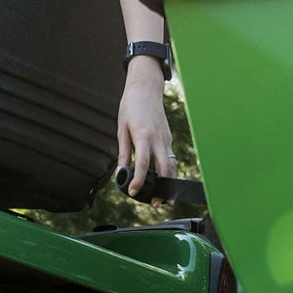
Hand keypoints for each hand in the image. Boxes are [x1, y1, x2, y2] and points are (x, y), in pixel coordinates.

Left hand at [116, 57, 175, 205]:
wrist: (146, 88)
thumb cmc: (131, 106)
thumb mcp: (121, 128)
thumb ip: (123, 151)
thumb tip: (121, 171)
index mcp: (143, 136)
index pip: (143, 164)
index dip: (139, 180)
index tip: (134, 192)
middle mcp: (158, 138)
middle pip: (164, 168)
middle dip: (162, 188)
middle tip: (156, 203)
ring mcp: (166, 138)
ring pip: (172, 164)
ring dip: (169, 182)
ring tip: (164, 198)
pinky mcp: (169, 137)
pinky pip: (170, 157)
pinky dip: (168, 170)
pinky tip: (163, 179)